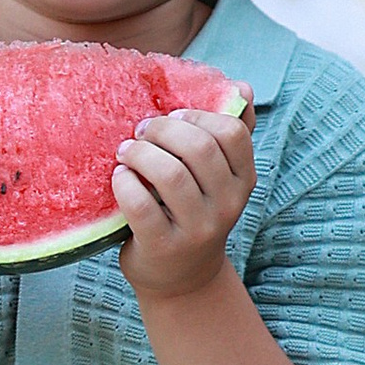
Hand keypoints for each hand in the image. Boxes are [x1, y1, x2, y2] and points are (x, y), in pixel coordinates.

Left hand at [113, 107, 254, 302]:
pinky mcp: (163, 246)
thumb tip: (242, 86)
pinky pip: (140, 204)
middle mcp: (227, 206)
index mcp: (244, 181)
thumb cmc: (193, 213)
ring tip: (126, 153)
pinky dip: (124, 183)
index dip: (197, 116)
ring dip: (140, 153)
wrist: (180, 278)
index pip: (232, 132)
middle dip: (161, 130)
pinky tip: (120, 178)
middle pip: (199, 148)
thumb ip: (230, 133)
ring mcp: (197, 229)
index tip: (172, 119)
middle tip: (140, 133)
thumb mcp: (218, 178)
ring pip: (170, 174)